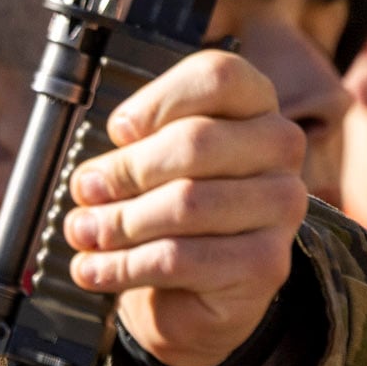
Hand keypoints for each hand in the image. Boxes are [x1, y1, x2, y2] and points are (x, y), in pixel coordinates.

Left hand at [63, 48, 309, 365]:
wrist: (197, 288)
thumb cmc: (174, 210)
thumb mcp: (152, 162)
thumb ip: (130, 154)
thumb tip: (95, 179)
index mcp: (255, 103)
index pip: (218, 77)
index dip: (158, 100)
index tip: (118, 130)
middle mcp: (279, 148)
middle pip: (196, 142)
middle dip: (127, 170)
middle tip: (86, 190)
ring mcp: (282, 205)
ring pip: (187, 204)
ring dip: (120, 222)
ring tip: (84, 233)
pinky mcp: (267, 262)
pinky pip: (182, 258)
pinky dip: (126, 266)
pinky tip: (96, 268)